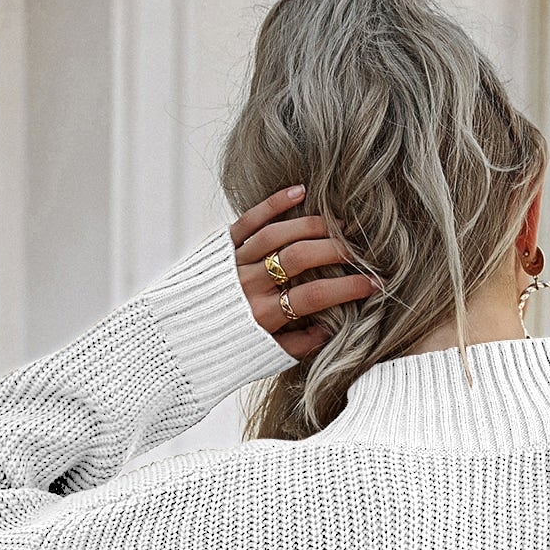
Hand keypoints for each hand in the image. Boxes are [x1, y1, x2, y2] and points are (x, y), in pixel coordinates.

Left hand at [230, 185, 380, 360]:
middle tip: (360, 249)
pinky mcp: (221, 246)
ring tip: (338, 224)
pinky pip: (249, 220)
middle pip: (299, 258)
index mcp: (262, 317)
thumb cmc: (225, 350)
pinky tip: (300, 192)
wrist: (175, 339)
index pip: (314, 297)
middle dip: (335, 251)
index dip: (347, 288)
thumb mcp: (263, 357)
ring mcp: (234, 262)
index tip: (374, 284)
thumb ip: (298, 344)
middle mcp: (248, 286)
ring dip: (311, 225)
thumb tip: (331, 329)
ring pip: (278, 235)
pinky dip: (274, 203)